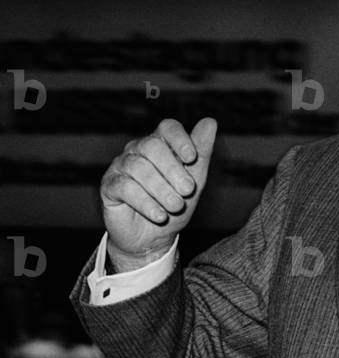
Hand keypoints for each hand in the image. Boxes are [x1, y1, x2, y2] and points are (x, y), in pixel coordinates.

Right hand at [100, 118, 216, 271]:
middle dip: (173, 169)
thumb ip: (202, 152)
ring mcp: (121, 166)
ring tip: (176, 206)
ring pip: (139, 168)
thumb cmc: (175, 204)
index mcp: (161, 144)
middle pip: (152, 146)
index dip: (180, 139)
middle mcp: (138, 150)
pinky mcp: (109, 186)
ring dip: (162, 189)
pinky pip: (125, 187)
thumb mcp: (195, 180)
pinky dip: (146, 202)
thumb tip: (210, 121)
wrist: (154, 237)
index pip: (167, 128)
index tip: (192, 158)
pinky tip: (159, 215)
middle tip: (188, 191)